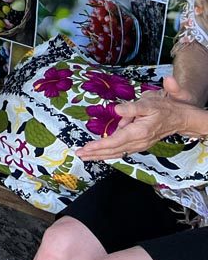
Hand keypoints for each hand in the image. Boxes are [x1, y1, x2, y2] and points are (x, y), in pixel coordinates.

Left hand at [77, 77, 198, 160]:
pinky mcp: (139, 144)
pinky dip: (109, 153)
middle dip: (95, 153)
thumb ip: (132, 108)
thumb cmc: (164, 108)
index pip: (115, 141)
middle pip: (114, 150)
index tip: (86, 147)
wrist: (179, 118)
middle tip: (79, 154)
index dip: (100, 145)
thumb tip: (116, 109)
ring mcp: (139, 144)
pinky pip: (122, 151)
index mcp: (139, 132)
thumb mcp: (148, 103)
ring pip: (117, 152)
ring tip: (85, 156)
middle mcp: (138, 141)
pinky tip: (100, 154)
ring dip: (100, 155)